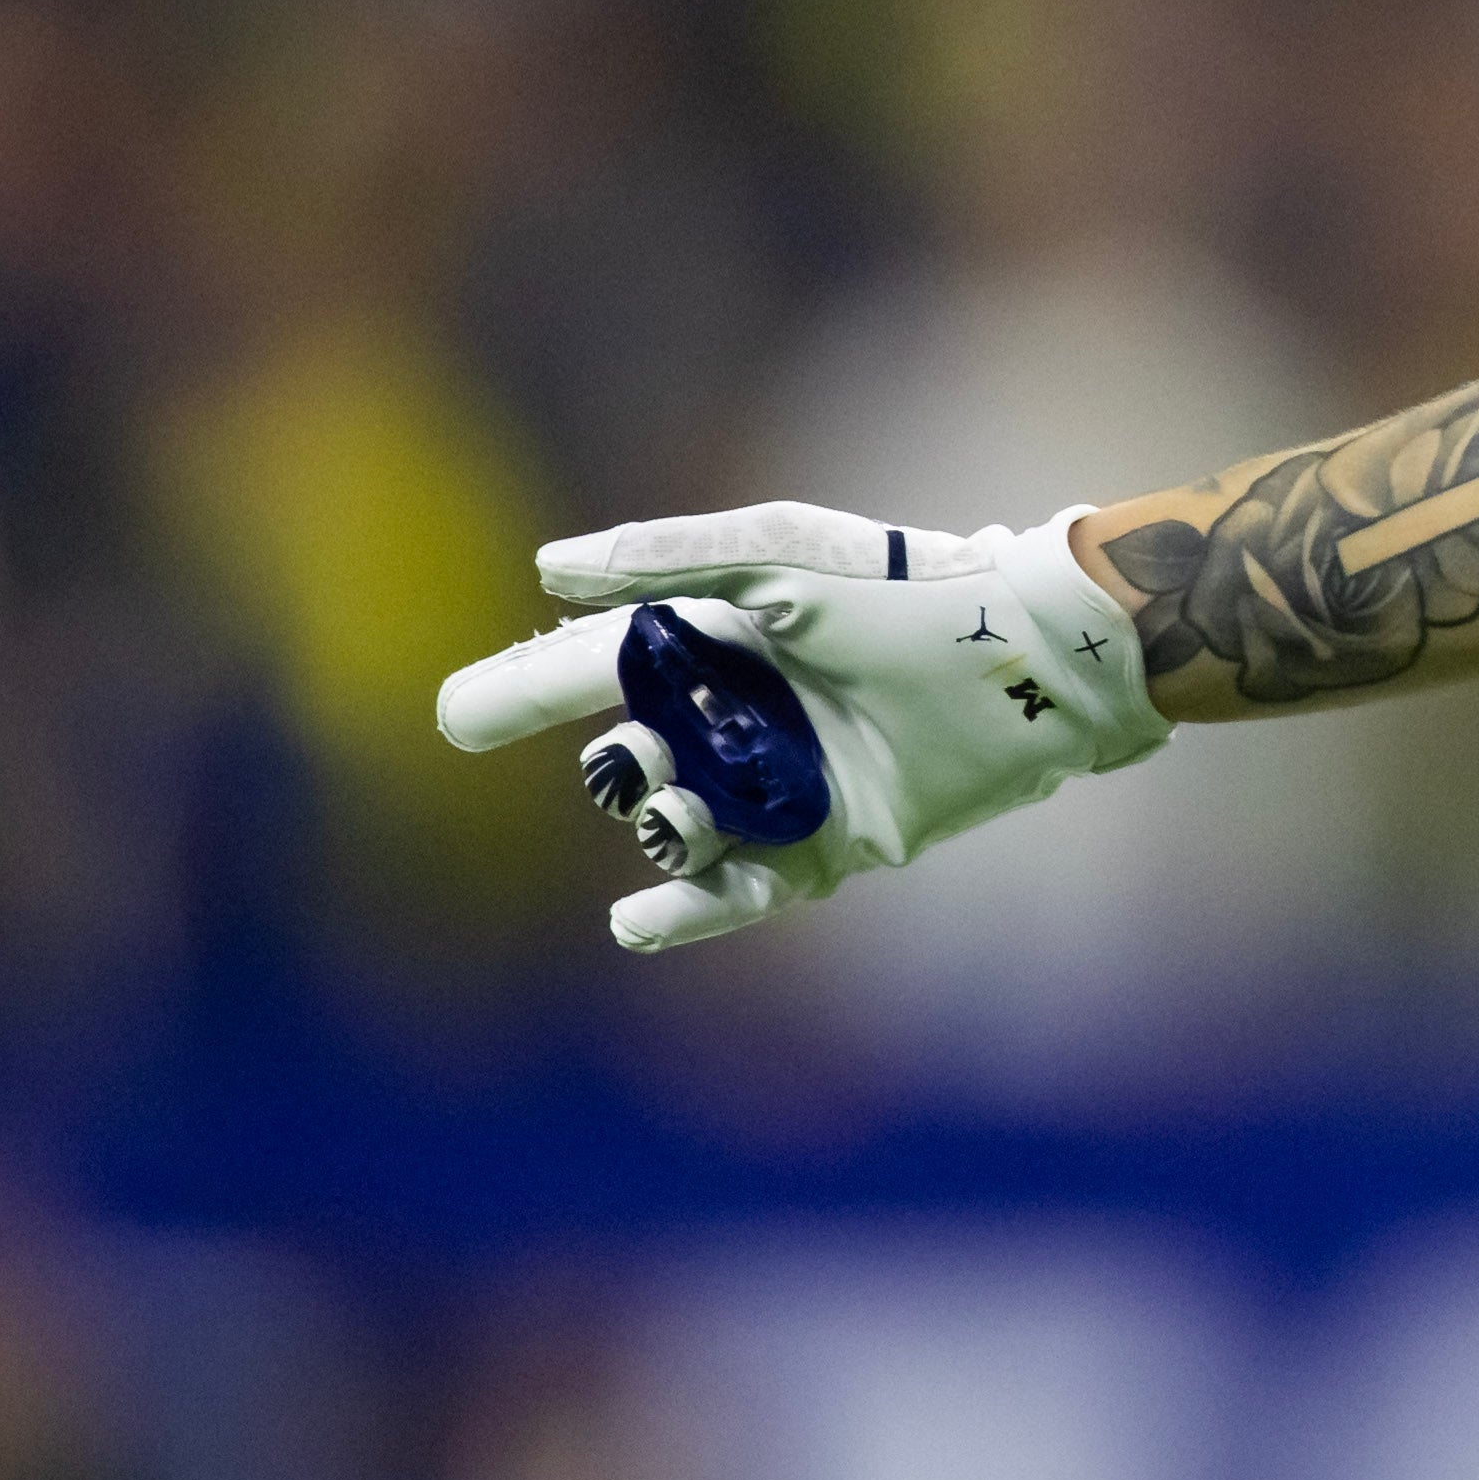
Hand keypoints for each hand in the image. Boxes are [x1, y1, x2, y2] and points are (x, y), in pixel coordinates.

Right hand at [435, 504, 1172, 949]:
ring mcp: (775, 787)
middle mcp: (735, 718)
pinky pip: (728, 895)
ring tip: (688, 811)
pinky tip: (635, 923)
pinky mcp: (822, 847)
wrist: (1027, 667)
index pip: (591, 671)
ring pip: (668, 828)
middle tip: (648, 758)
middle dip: (619, 769)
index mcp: (715, 642)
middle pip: (622, 761)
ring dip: (660, 826)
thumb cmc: (909, 595)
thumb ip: (669, 557)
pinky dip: (679, 914)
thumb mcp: (785, 556)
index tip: (451, 722)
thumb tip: (548, 571)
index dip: (520, 694)